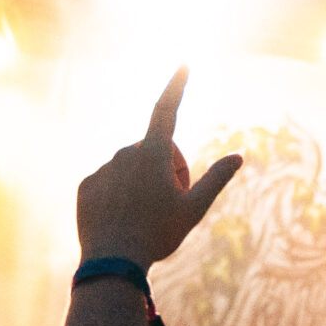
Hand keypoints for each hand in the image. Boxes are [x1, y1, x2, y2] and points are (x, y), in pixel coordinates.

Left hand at [76, 68, 243, 264]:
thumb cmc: (158, 235)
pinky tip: (121, 221)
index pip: (166, 109)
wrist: (113, 262)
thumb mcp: (194, 208)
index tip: (183, 63)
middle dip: (165, 170)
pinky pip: (107, 184)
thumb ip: (216, 178)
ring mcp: (103, 170)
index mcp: (153, 153)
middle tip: (170, 204)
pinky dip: (117, 198)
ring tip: (143, 218)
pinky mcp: (86, 187)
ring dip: (140, 184)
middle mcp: (125, 154)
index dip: (176, 85)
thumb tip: (239, 156)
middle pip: (153, 152)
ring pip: (129, 170)